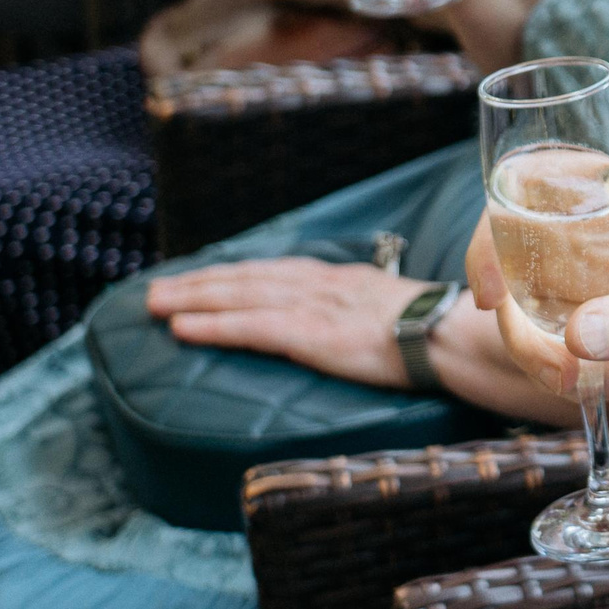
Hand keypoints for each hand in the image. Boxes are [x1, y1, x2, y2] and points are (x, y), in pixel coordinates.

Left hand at [146, 258, 428, 389]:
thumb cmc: (438, 332)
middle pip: (249, 278)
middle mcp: (322, 285)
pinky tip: (182, 327)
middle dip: (200, 282)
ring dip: (193, 298)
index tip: (204, 278)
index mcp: (343, 280)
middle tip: (156, 289)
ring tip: (154, 303)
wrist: (454, 335)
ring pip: (241, 296)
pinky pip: (251, 327)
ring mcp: (315, 306)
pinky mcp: (311, 333)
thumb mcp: (398, 311)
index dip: (236, 275)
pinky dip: (213, 324)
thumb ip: (370, 313)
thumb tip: (360, 328)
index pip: (277, 272)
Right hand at [465, 208, 608, 418]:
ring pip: (523, 339)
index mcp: (591, 213)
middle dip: (534, 345)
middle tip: (574, 376)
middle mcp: (566, 253)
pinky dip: (589, 388)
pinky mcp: (568, 346)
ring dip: (574, 374)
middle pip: (505, 289)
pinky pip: (549, 371)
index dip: (488, 245)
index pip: (516, 205)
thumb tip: (577, 336)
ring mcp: (561, 302)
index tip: (491, 297)